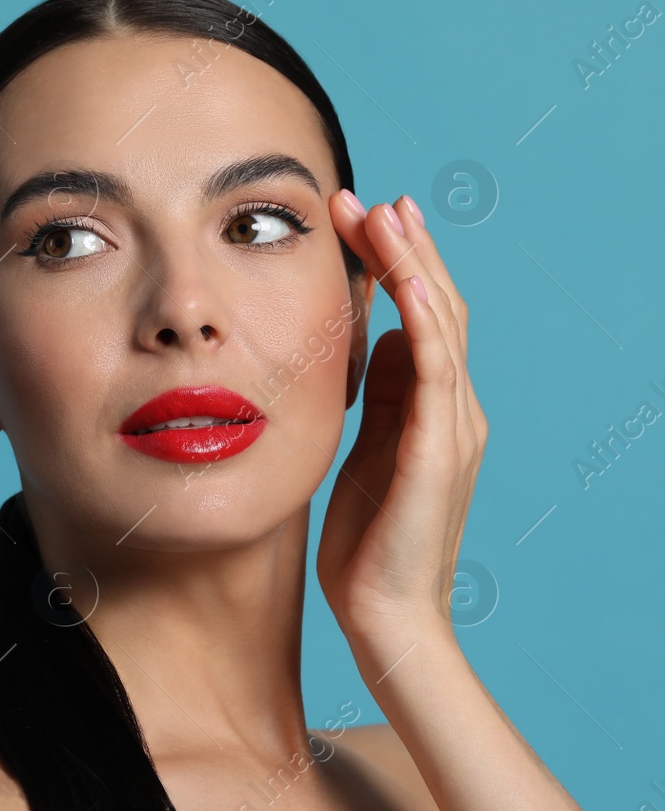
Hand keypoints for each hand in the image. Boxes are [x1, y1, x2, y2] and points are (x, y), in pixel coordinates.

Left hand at [315, 192, 488, 652]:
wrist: (383, 613)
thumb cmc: (367, 539)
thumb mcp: (365, 447)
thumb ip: (379, 395)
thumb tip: (375, 336)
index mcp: (432, 407)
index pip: (420, 316)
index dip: (394, 264)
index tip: (357, 218)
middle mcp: (453, 409)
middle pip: (437, 307)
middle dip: (400, 248)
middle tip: (364, 197)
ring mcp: (453, 428)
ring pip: (441, 326)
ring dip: (412, 266)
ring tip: (384, 215)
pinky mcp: (439, 452)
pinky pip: (435, 374)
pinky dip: (425, 322)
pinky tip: (408, 283)